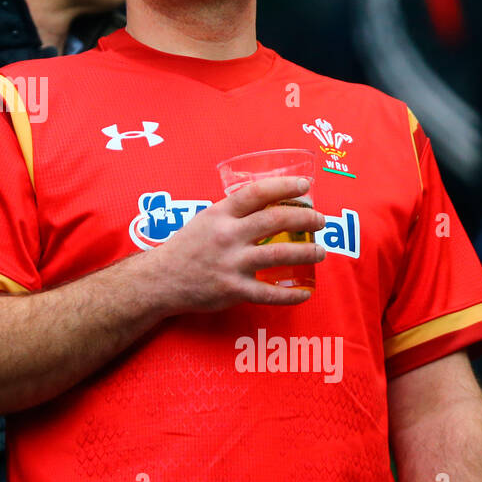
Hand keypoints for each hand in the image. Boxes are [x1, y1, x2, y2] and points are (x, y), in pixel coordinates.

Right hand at [141, 176, 325, 313]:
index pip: (258, 193)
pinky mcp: (233, 290)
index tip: (305, 186)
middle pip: (276, 220)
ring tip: (320, 252)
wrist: (161, 280)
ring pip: (280, 254)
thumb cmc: (186, 248)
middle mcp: (228, 235)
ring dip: (307, 252)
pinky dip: (291, 295)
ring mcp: (232, 263)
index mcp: (220, 214)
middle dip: (306, 218)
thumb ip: (232, 213)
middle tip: (320, 221)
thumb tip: (267, 204)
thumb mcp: (205, 220)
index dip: (285, 186)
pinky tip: (305, 293)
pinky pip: (270, 293)